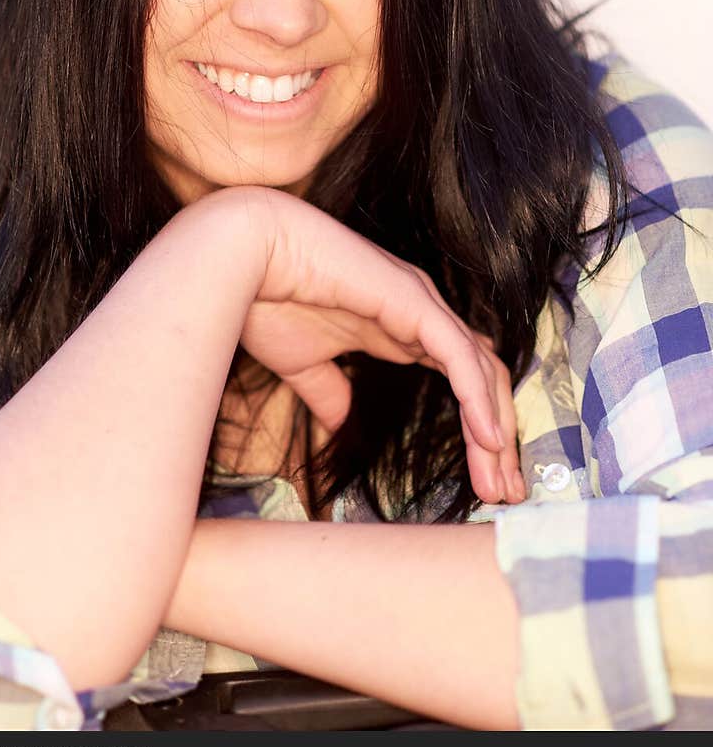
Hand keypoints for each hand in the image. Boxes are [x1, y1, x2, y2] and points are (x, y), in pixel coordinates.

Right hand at [219, 187, 522, 505]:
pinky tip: (487, 438)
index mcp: (402, 328)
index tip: (485, 483)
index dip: (479, 431)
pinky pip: (460, 356)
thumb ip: (329, 392)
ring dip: (496, 429)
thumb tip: (339, 425)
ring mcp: (421, 304)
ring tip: (501, 481)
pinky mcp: (412, 300)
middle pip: (484, 380)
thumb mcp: (304, 364)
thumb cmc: (266, 297)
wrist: (240, 253)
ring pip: (482, 370)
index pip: (463, 382)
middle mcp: (422, 314)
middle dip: (499, 440)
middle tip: (506, 494)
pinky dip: (477, 398)